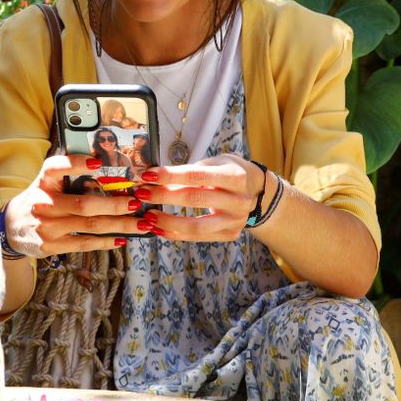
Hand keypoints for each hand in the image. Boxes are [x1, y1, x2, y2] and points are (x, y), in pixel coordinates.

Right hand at [2, 153, 143, 255]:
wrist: (11, 228)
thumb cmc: (38, 200)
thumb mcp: (45, 183)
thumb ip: (67, 175)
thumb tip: (104, 166)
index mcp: (42, 182)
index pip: (55, 168)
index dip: (75, 164)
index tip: (98, 163)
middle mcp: (43, 203)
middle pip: (83, 204)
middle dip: (114, 204)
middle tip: (137, 202)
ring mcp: (47, 227)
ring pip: (89, 225)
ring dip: (119, 225)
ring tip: (141, 224)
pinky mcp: (51, 245)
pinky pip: (84, 243)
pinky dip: (105, 241)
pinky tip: (122, 238)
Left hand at [128, 153, 265, 242]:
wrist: (258, 192)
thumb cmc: (230, 173)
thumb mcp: (216, 163)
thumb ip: (190, 170)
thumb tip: (155, 177)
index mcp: (235, 177)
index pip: (196, 176)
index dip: (170, 176)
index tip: (148, 175)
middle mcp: (239, 200)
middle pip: (194, 198)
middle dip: (164, 196)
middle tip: (142, 194)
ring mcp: (235, 220)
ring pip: (196, 225)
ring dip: (167, 221)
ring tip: (148, 216)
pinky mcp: (229, 235)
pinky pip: (197, 237)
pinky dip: (175, 233)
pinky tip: (159, 228)